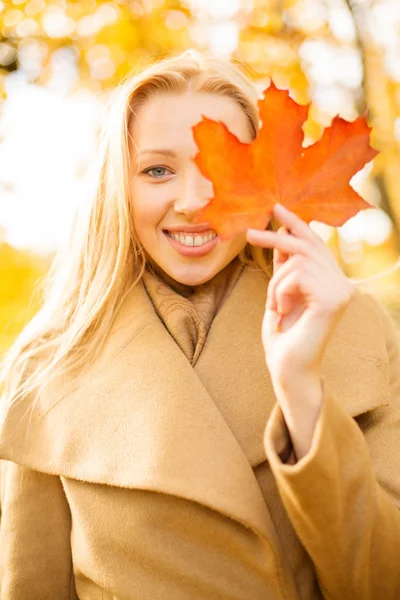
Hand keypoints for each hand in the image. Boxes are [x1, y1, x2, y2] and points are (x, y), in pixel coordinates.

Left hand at [246, 203, 354, 386]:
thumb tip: (281, 236)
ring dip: (275, 281)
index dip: (296, 225)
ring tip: (275, 305)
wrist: (287, 368)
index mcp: (332, 281)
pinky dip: (279, 291)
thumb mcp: (279, 292)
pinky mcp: (333, 299)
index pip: (315, 245)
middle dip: (276, 236)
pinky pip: (296, 275)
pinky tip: (282, 311)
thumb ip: (285, 267)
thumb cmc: (282, 336)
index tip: (276, 208)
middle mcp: (342, 284)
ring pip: (297, 260)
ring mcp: (341, 291)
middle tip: (250, 232)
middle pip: (307, 246)